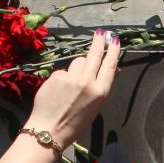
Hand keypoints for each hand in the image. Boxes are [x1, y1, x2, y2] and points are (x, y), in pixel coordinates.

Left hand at [25, 29, 120, 149]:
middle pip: (94, 54)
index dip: (112, 50)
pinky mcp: (56, 76)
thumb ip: (100, 87)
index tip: (113, 40)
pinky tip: (59, 91)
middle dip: (98, 41)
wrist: (50, 130)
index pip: (109, 65)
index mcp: (100, 92)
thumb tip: (108, 70)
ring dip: (78, 67)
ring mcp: (71, 78)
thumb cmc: (75, 122)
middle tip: (99, 32)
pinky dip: (63, 78)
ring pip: (77, 62)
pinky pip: (63, 71)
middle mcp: (87, 82)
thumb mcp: (95, 107)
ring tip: (72, 84)